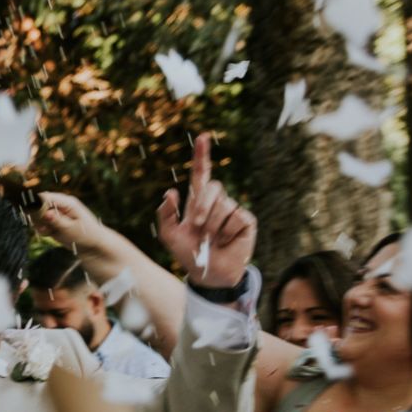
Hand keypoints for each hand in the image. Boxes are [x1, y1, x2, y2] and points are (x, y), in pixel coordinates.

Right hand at [33, 192, 109, 253]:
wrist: (92, 245)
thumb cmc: (85, 235)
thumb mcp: (70, 229)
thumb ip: (56, 221)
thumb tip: (45, 213)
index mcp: (67, 202)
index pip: (45, 197)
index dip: (35, 205)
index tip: (32, 217)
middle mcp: (60, 205)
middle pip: (39, 204)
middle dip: (37, 216)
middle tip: (44, 227)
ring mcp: (57, 212)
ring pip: (38, 214)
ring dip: (39, 224)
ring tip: (49, 231)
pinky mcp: (54, 221)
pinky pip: (41, 223)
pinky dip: (42, 229)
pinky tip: (50, 233)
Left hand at [156, 135, 256, 289]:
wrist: (207, 274)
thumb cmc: (188, 253)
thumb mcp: (169, 235)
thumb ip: (165, 214)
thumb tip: (171, 192)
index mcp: (197, 201)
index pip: (200, 173)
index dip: (201, 156)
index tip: (202, 137)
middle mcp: (217, 202)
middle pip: (212, 187)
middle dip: (202, 207)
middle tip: (197, 228)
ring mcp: (233, 210)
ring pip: (223, 205)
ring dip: (213, 226)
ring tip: (212, 240)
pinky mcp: (246, 221)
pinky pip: (237, 217)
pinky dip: (227, 232)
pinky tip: (226, 241)